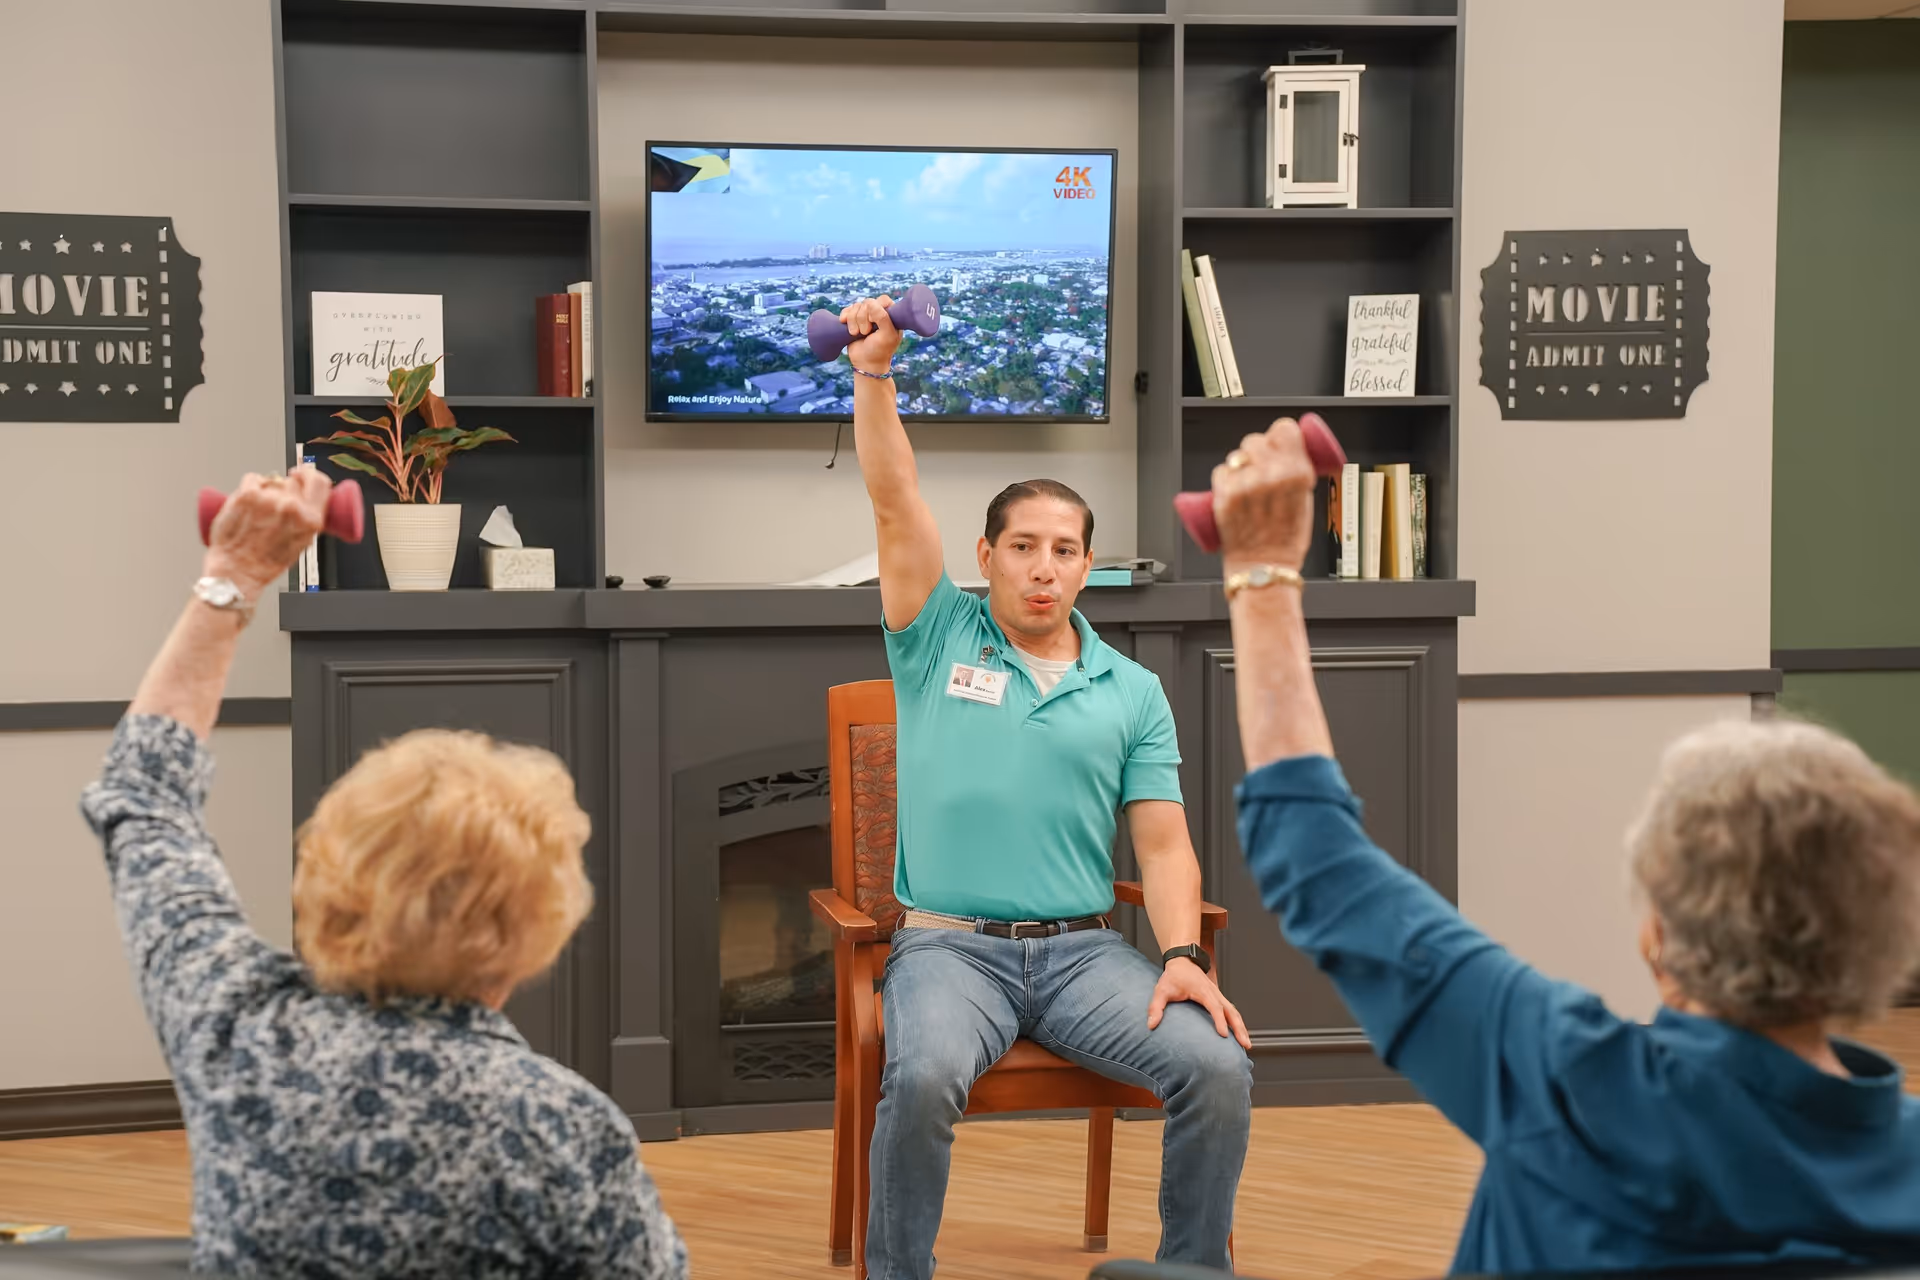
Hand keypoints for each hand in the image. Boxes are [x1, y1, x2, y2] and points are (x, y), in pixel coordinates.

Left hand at [202, 466, 331, 598]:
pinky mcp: (248, 495)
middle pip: (294, 481)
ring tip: (258, 510)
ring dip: (267, 489)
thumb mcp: (301, 543)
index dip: (311, 475)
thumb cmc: (266, 562)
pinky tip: (248, 501)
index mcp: (311, 520)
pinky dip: (250, 486)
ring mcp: (270, 500)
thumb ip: (307, 520)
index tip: (304, 475)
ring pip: (272, 480)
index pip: (321, 483)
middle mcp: (293, 508)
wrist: (238, 569)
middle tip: (275, 499)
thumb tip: (306, 501)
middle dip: (285, 487)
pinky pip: (253, 478)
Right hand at [839, 294, 900, 374]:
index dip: (875, 309)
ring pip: (856, 307)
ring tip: (858, 334)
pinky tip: (848, 328)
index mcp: (891, 315)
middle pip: (866, 302)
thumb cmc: (880, 351)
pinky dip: (845, 318)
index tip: (875, 323)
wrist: (866, 364)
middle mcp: (878, 313)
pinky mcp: (853, 320)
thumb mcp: (887, 335)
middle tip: (866, 332)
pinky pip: (847, 310)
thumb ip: (883, 317)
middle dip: (863, 318)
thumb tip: (870, 303)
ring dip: (854, 321)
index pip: (883, 300)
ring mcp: (865, 316)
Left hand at [1147, 958, 1250, 1048]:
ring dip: (1241, 1027)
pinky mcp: (1218, 998)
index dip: (1220, 1020)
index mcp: (1203, 991)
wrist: (1183, 961)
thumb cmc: (1173, 976)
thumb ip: (1155, 1006)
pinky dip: (1237, 1022)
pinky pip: (1231, 1011)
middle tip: (1245, 1044)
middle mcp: (1214, 993)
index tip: (1223, 1034)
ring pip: (1234, 1012)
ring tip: (1246, 1044)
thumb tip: (1151, 1024)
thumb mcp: (1161, 990)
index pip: (1215, 1007)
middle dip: (1239, 1028)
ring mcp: (1218, 995)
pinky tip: (1239, 1034)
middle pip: (1231, 1011)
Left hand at [1210, 415, 1318, 574]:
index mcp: (1297, 473)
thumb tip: (1286, 451)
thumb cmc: (1285, 540)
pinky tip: (1235, 495)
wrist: (1264, 566)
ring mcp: (1246, 485)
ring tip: (1249, 487)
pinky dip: (1226, 480)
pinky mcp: (1225, 495)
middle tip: (1261, 470)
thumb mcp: (1305, 499)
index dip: (1279, 435)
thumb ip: (1296, 471)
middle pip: (1256, 439)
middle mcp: (1271, 476)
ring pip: (1236, 455)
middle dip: (1258, 452)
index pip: (1283, 428)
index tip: (1278, 443)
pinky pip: (1221, 472)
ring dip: (1241, 466)